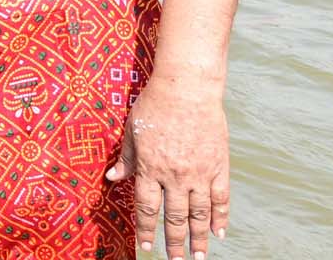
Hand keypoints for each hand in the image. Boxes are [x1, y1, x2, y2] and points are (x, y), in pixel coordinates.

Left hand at [108, 73, 230, 259]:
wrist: (187, 89)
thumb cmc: (154, 106)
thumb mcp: (132, 132)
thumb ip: (125, 159)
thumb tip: (111, 179)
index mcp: (150, 168)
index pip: (146, 207)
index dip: (145, 229)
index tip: (146, 246)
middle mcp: (174, 175)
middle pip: (174, 217)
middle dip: (173, 242)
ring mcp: (199, 172)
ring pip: (199, 214)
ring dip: (198, 238)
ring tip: (197, 256)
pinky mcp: (219, 166)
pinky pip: (221, 198)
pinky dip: (220, 216)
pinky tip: (219, 232)